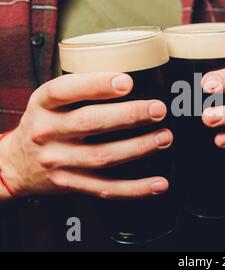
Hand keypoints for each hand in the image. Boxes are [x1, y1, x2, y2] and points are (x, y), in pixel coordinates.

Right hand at [0, 73, 172, 199]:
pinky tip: (158, 183)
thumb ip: (80, 90)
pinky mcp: (71, 184)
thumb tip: (130, 80)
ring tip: (164, 137)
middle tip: (157, 109)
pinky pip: (106, 188)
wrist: (15, 165)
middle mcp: (47, 132)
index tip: (127, 82)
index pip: (64, 90)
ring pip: (101, 156)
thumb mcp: (50, 101)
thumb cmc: (44, 124)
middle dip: (128, 115)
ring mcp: (58, 162)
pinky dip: (135, 188)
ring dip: (138, 148)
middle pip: (89, 123)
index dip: (96, 85)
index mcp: (43, 105)